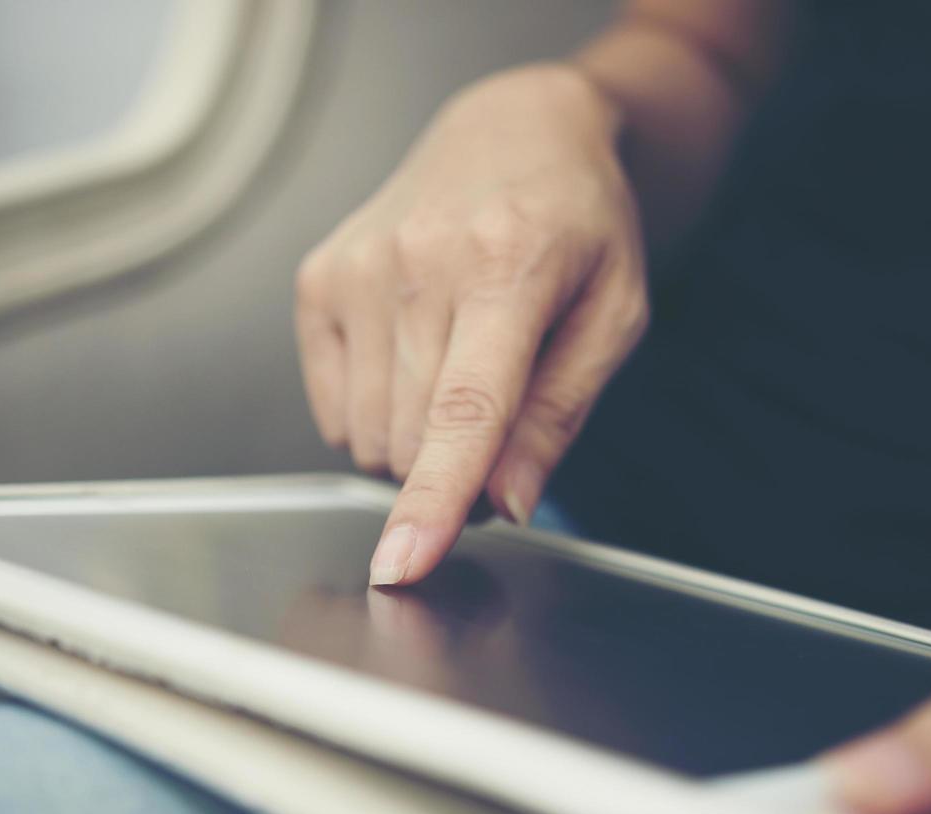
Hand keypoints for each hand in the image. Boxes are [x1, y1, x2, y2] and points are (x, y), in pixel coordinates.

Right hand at [293, 64, 648, 585]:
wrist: (514, 132)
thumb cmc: (579, 225)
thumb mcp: (614, 316)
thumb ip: (560, 414)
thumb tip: (505, 502)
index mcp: (506, 266)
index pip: (463, 410)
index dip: (434, 498)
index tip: (402, 565)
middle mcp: (416, 261)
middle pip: (411, 443)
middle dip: (456, 471)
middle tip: (501, 422)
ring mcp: (355, 268)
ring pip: (365, 438)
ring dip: (414, 445)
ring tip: (458, 374)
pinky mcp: (316, 279)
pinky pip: (331, 413)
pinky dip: (373, 416)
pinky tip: (413, 359)